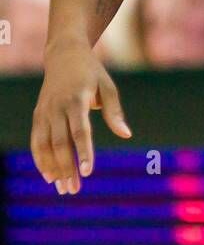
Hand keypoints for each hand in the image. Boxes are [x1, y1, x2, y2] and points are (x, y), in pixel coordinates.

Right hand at [31, 42, 131, 194]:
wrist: (64, 54)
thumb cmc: (91, 73)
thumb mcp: (108, 87)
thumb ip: (115, 112)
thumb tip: (126, 134)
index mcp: (77, 99)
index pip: (80, 131)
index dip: (83, 152)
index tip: (88, 172)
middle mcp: (57, 106)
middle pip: (60, 143)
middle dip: (67, 168)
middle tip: (74, 190)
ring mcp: (44, 111)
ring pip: (45, 145)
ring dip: (53, 168)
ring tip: (63, 189)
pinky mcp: (37, 115)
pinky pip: (36, 141)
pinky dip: (40, 159)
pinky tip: (49, 176)